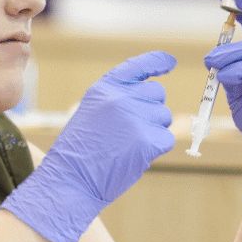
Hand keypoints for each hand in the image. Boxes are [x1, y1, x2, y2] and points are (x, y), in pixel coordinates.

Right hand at [0, 51, 176, 241]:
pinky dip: (157, 148)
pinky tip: (136, 156)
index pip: (139, 65)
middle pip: (157, 93)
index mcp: (105, 88)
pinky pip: (167, 139)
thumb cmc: (80, 151)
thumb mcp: (92, 112)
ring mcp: (136, 118)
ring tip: (128, 145)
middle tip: (131, 131)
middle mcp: (121, 98)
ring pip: (165, 117)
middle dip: (151, 110)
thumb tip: (155, 99)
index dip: (158, 62)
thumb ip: (119, 99)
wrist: (71, 180)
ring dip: (154, 131)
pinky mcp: (148, 140)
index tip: (171, 63)